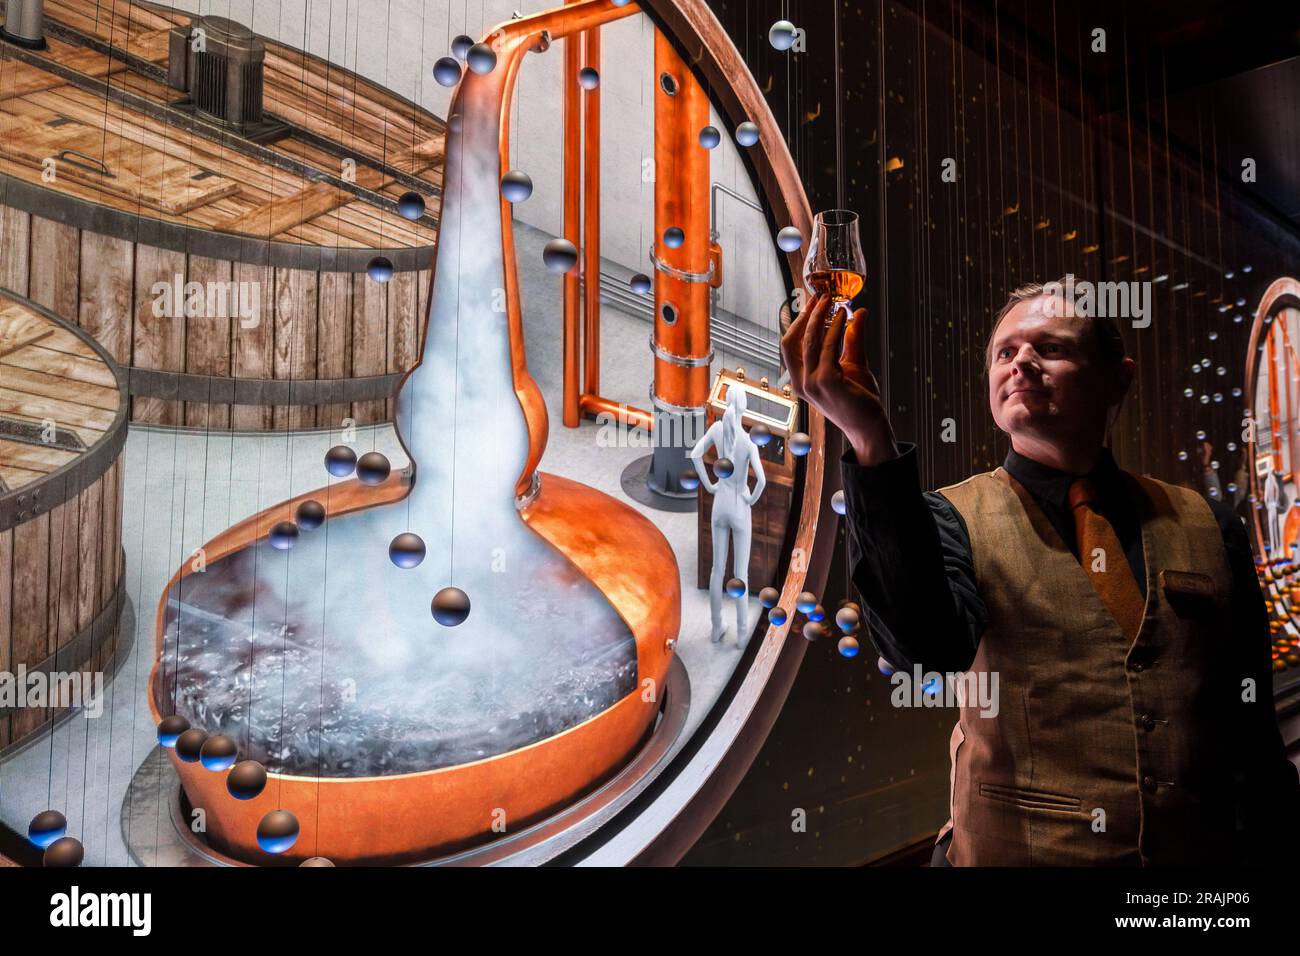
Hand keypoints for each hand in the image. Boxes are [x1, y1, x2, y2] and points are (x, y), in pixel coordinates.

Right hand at [780, 292, 897, 465]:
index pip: (789, 345)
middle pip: (792, 340)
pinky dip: (835, 328)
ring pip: (809, 340)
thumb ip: (853, 340)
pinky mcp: (827, 382)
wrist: (868, 426)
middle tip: (821, 297)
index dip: (798, 321)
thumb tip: (858, 313)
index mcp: (800, 380)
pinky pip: (829, 347)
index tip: (812, 302)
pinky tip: (845, 317)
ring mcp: (812, 383)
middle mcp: (800, 383)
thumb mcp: (853, 364)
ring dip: (820, 317)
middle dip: (805, 315)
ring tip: (832, 301)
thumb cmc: (858, 399)